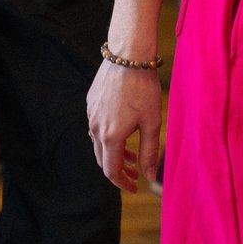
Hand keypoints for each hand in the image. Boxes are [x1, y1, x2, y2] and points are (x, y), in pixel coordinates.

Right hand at [87, 61, 162, 192]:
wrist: (128, 56)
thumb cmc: (144, 88)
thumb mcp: (152, 122)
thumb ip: (149, 152)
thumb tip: (149, 177)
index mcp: (110, 136)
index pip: (111, 170)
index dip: (122, 183)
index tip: (134, 188)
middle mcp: (95, 128)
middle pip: (103, 159)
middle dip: (119, 170)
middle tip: (135, 174)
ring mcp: (91, 115)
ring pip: (99, 143)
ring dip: (115, 153)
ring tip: (133, 154)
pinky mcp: (90, 103)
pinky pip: (97, 127)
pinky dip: (109, 137)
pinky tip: (124, 130)